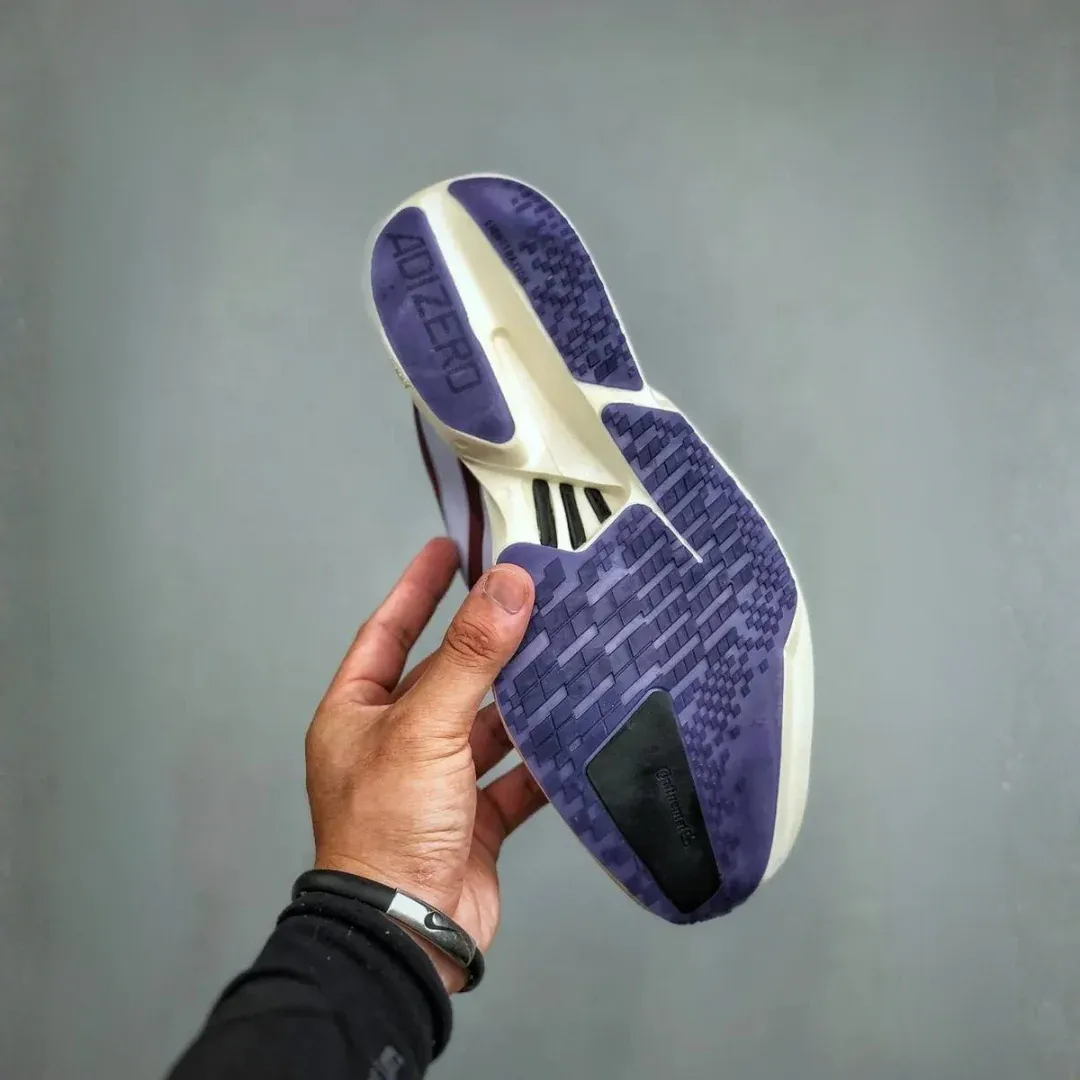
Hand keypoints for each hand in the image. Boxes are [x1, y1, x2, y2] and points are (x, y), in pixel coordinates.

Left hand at [305, 538, 546, 989]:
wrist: (407, 933)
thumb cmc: (387, 829)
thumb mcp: (425, 727)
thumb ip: (471, 656)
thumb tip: (508, 585)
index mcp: (358, 714)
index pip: (388, 631)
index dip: (418, 587)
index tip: (448, 547)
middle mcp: (395, 743)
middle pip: (447, 675)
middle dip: (488, 641)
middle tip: (531, 596)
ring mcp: (436, 782)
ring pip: (487, 724)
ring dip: (522, 698)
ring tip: (566, 653)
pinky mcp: (474, 819)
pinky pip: (515, 776)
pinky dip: (543, 758)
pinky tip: (576, 732)